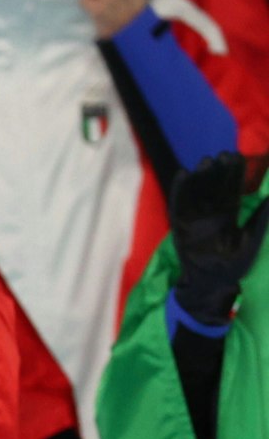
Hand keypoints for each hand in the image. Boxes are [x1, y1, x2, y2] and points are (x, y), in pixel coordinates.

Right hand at [170, 151, 268, 322]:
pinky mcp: (181, 226)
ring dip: (200, 177)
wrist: (210, 284)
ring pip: (196, 193)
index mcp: (228, 215)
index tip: (236, 157)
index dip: (233, 174)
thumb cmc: (232, 266)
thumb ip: (259, 220)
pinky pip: (178, 205)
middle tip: (221, 155)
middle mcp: (211, 214)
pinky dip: (179, 191)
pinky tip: (182, 175)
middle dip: (216, 172)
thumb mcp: (251, 241)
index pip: (231, 189)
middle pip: (213, 187)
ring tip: (204, 162)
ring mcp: (195, 219)